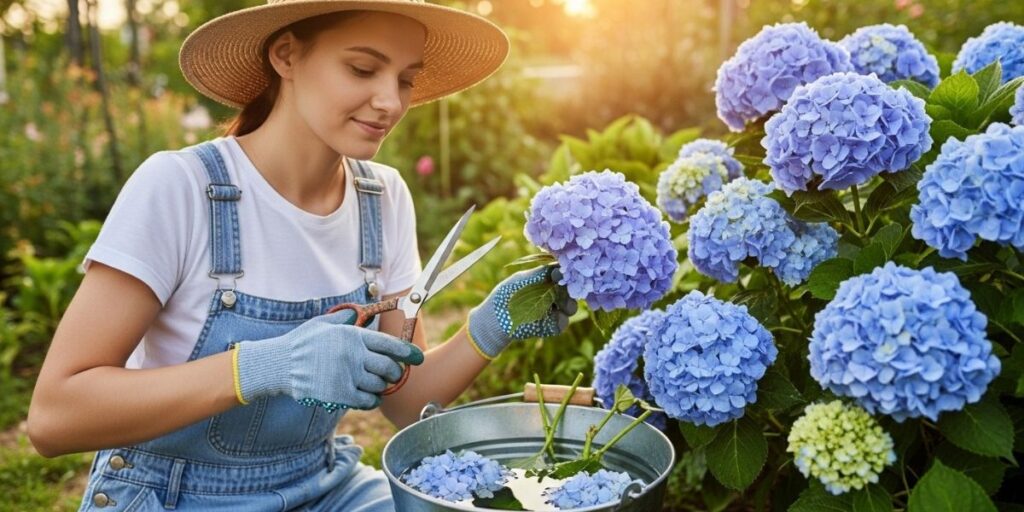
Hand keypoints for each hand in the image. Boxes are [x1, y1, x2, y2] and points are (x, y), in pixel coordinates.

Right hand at [232, 309, 423, 410]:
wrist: (279, 365)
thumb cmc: (302, 343)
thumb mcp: (324, 324)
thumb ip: (346, 321)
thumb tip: (362, 315)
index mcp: (353, 336)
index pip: (390, 345)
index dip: (408, 353)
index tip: (418, 358)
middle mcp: (353, 355)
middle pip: (389, 368)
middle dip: (395, 373)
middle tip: (392, 375)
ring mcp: (347, 376)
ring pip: (379, 386)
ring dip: (380, 386)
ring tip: (373, 383)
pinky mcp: (340, 395)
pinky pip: (367, 400)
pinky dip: (370, 399)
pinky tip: (365, 395)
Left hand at [467, 265, 577, 359]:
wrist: (494, 321)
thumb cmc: (505, 295)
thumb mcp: (521, 280)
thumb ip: (541, 274)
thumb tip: (560, 268)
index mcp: (544, 281)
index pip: (561, 275)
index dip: (565, 274)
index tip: (562, 275)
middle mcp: (550, 294)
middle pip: (569, 290)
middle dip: (570, 290)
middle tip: (567, 291)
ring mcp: (551, 311)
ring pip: (570, 307)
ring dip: (568, 305)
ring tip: (561, 305)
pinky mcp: (550, 326)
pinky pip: (562, 323)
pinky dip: (560, 320)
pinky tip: (553, 317)